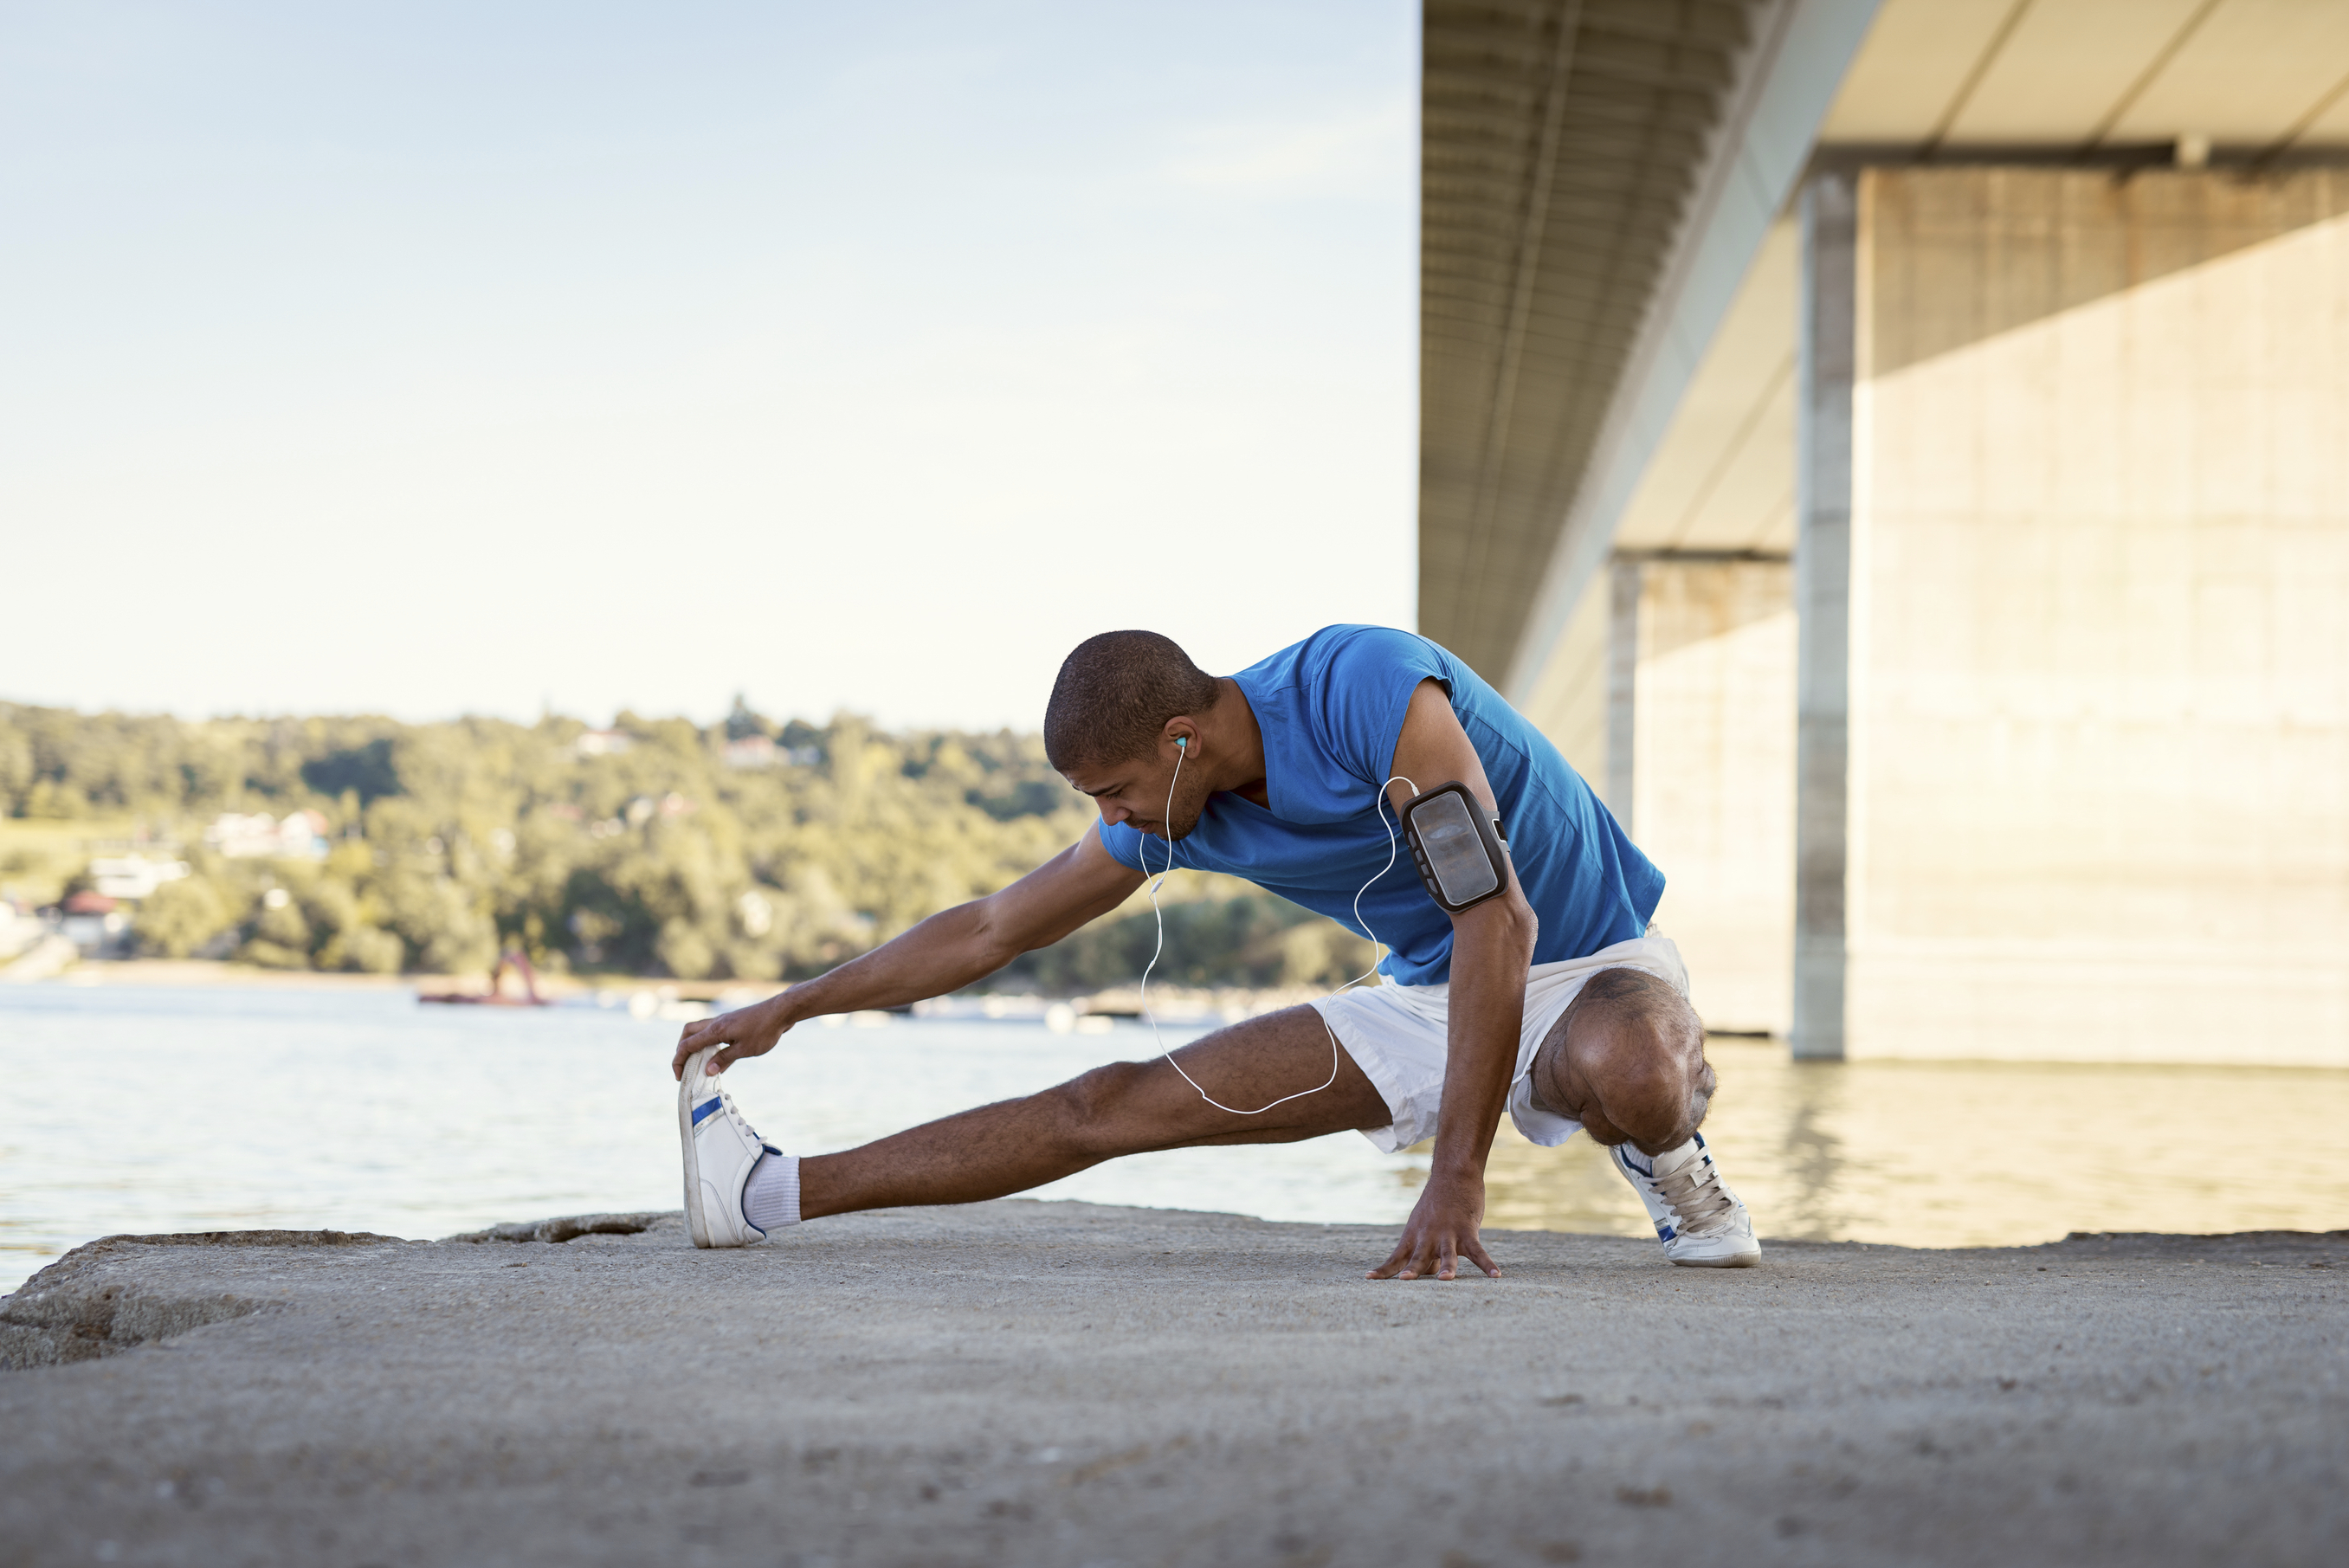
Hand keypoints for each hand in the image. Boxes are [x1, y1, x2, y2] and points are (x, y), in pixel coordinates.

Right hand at [670, 997, 790, 1079]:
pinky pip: (712, 1031)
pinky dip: (707, 1043)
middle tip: (684, 1067)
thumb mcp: (744, 1049)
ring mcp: (724, 1021)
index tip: (679, 1076)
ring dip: (693, 1045)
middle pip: (688, 1033)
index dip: (679, 1061)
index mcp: (716, 1030)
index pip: (687, 1045)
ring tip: (697, 1063)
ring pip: (699, 1030)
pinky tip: (715, 1056)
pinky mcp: (732, 1022)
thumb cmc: (764, 1030)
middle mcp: (716, 1023)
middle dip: (681, 1050)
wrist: (781, 1011)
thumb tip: (707, 1071)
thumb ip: (724, 1059)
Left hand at [1367, 1169, 1498, 1280]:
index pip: (1395, 1257)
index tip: (1368, 1278)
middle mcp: (1427, 1236)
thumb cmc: (1437, 1206)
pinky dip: (1487, 1264)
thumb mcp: (1423, 1226)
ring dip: (1447, 1266)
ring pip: (1447, 1253)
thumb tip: (1422, 1274)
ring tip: (1445, 1280)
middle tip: (1404, 1281)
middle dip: (1412, 1270)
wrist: (1452, 1175)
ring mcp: (1448, 1233)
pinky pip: (1478, 1251)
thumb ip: (1423, 1251)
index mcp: (1413, 1236)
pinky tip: (1496, 1276)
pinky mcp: (1467, 1230)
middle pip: (1419, 1256)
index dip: (1383, 1269)